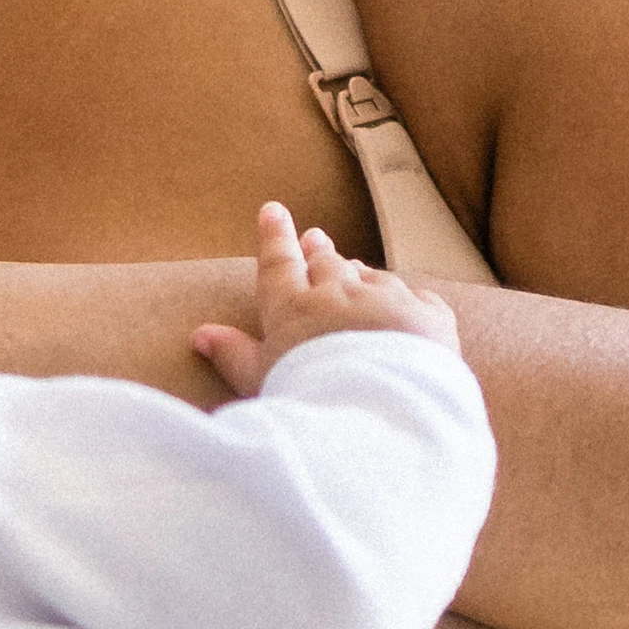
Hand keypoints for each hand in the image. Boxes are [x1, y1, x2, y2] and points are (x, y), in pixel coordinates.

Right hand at [191, 200, 450, 397]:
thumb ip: (234, 356)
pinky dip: (408, 302)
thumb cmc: (309, 405)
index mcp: (292, 308)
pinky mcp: (428, 317)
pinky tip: (408, 307)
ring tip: (357, 272)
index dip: (274, 237)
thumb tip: (201, 334)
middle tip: (317, 239)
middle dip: (320, 251)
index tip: (273, 211)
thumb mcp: (262, 384)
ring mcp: (387, 300)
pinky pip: (417, 299)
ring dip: (362, 274)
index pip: (279, 264)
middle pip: (328, 264)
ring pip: (372, 278)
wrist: (381, 417)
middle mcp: (339, 293)